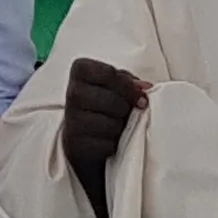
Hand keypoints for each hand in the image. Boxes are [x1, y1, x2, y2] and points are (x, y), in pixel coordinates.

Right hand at [61, 58, 148, 208]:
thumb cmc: (103, 106)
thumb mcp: (112, 86)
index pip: (107, 73)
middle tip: (126, 112)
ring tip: (117, 126)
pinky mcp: (76, 145)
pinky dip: (114, 145)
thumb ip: (127, 81)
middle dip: (125, 108)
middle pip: (111, 100)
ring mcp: (72, 121)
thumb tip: (145, 87)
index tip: (135, 93)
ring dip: (120, 127)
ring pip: (110, 124)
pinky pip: (107, 145)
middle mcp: (71, 94)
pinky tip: (110, 140)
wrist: (84, 139)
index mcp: (80, 71)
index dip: (126, 85)